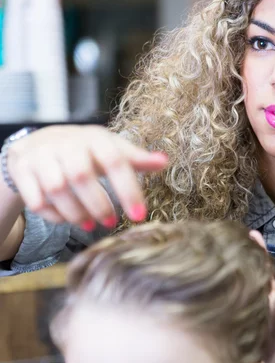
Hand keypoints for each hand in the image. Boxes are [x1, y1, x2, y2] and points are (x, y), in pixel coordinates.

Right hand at [7, 125, 167, 228]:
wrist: (39, 144)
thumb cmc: (84, 151)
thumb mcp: (110, 150)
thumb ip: (135, 158)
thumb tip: (164, 161)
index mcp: (94, 138)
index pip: (115, 162)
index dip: (129, 190)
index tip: (140, 216)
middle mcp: (66, 142)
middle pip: (81, 176)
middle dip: (98, 205)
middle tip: (109, 223)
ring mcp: (41, 155)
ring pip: (56, 189)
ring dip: (75, 213)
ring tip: (89, 224)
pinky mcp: (22, 169)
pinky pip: (35, 199)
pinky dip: (52, 215)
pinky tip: (65, 219)